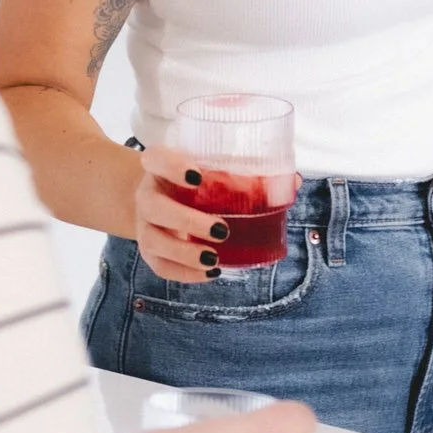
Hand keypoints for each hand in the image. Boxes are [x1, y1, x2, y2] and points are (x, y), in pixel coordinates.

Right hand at [134, 143, 243, 284]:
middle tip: (221, 230)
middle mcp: (146, 193)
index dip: (173, 167)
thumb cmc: (191, 181)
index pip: (157, 159)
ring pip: (153, 240)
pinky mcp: (148, 250)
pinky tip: (211, 272)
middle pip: (154, 206)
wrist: (159, 197)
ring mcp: (143, 224)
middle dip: (187, 220)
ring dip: (184, 253)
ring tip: (214, 258)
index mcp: (158, 166)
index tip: (198, 176)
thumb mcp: (206, 167)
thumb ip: (241, 171)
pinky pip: (160, 266)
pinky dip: (184, 273)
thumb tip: (289, 182)